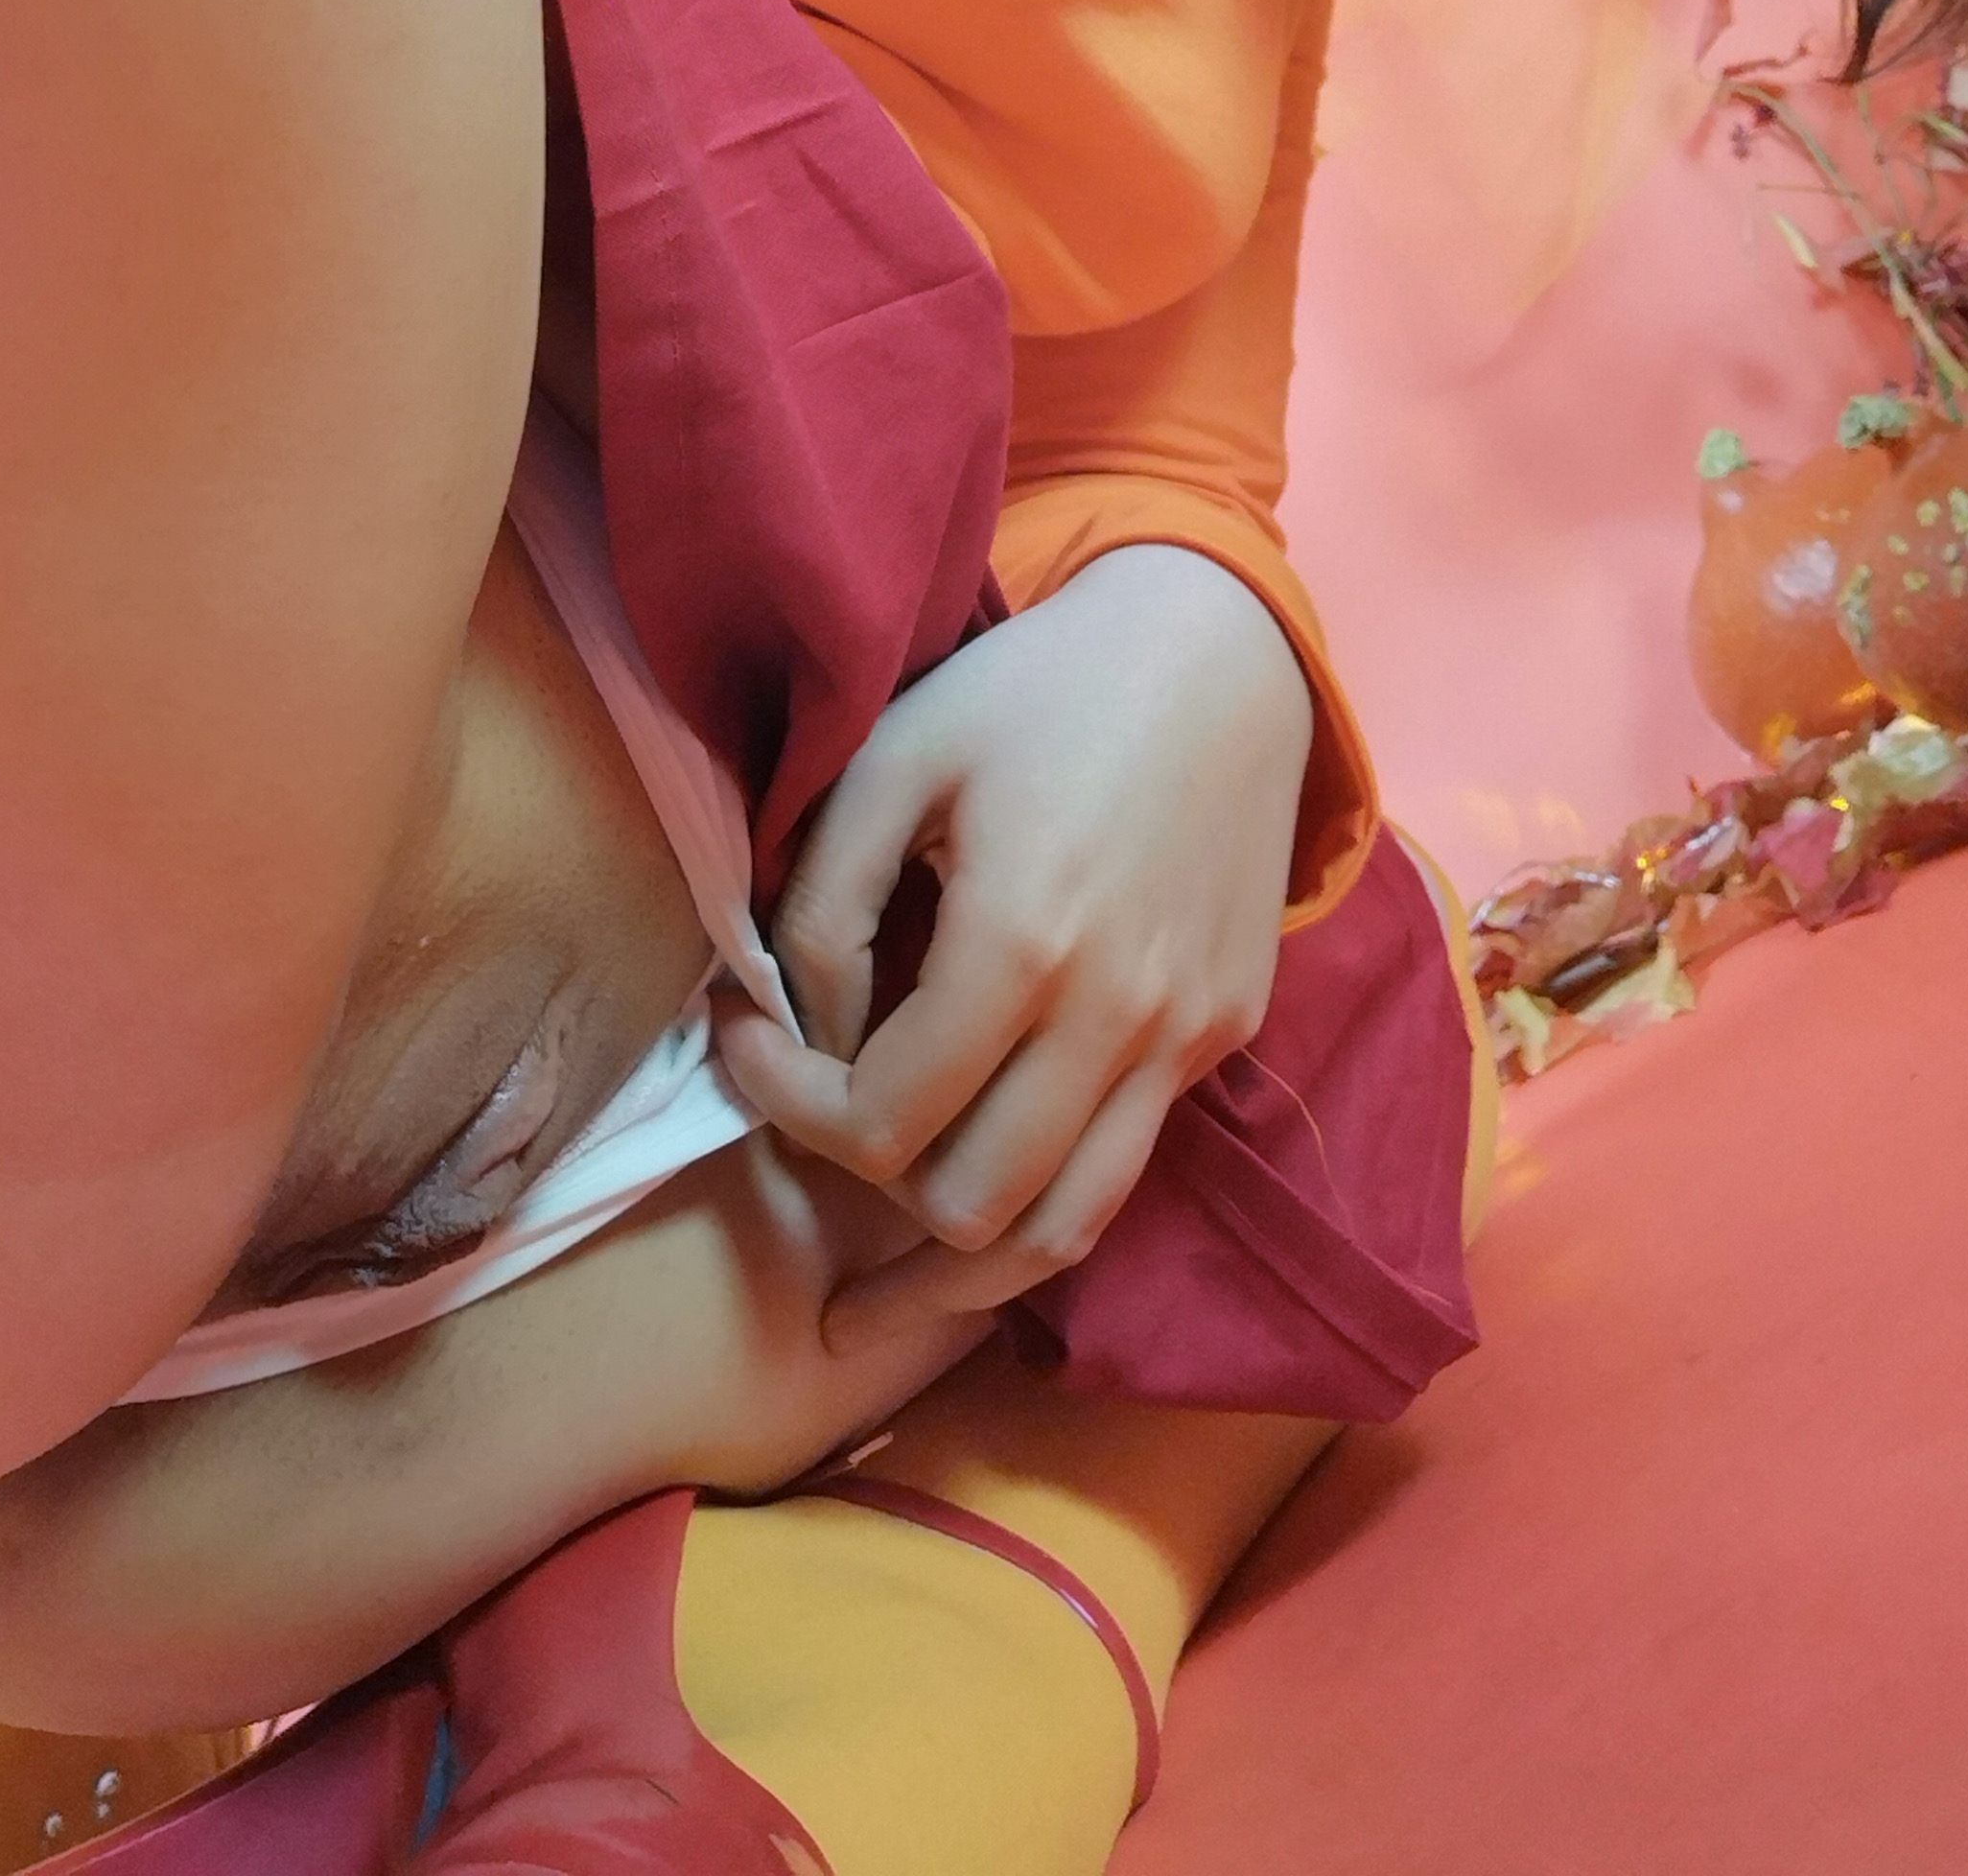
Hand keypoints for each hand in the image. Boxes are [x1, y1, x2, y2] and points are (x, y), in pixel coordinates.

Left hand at [716, 545, 1313, 1345]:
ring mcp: (1185, 1037)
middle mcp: (1117, 1016)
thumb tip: (808, 1043)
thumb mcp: (894, 759)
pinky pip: (1122, 1164)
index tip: (742, 1040)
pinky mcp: (1225, 1033)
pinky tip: (977, 1202)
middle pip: (967, 1206)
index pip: (879, 1118)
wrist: (1216, 651)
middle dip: (861, 1194)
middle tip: (808, 1132)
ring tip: (869, 1315)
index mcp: (1024, 941)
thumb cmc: (1036, 690)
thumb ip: (825, 912)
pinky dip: (1042, 1205)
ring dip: (956, 1280)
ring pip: (1064, 1232)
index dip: (784, 1104)